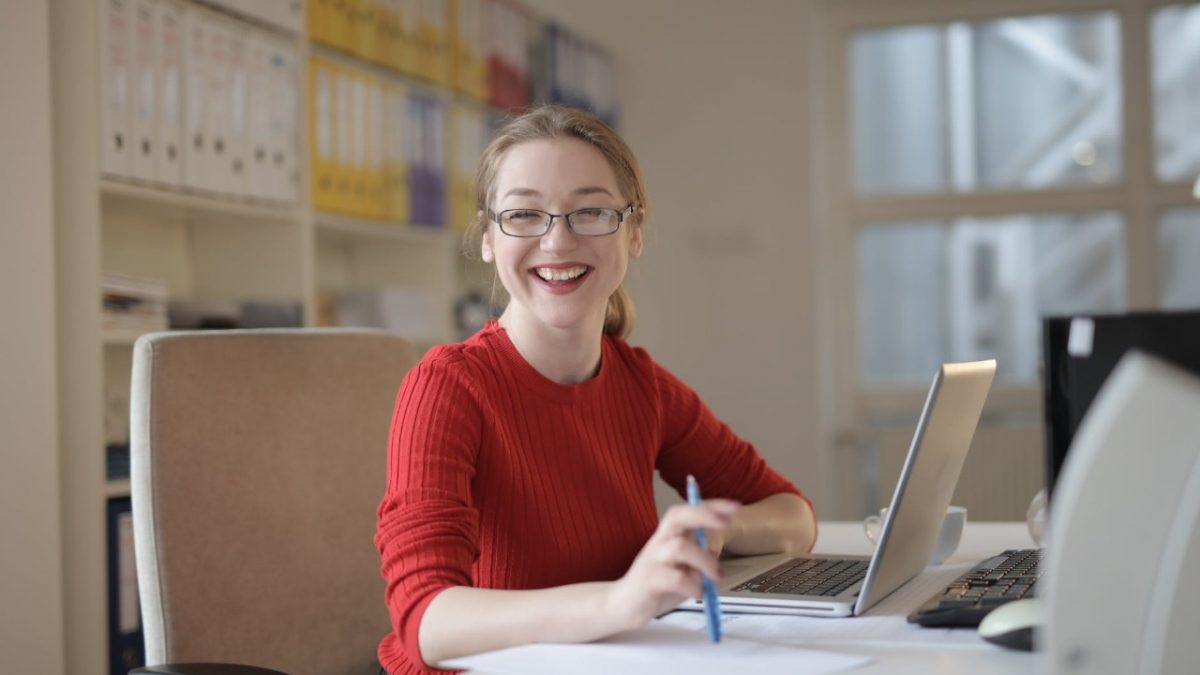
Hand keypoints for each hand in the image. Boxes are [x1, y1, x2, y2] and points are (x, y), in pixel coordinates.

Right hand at [603, 499, 739, 631]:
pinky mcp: (648, 580)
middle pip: (677, 516)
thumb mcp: (683, 569)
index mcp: (668, 535)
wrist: (623, 605)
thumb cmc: (656, 585)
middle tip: (726, 523)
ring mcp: (652, 559)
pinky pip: (675, 578)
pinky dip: (692, 586)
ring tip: (715, 577)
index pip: (688, 511)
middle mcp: (659, 541)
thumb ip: (697, 559)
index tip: (735, 506)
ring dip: (704, 561)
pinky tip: (697, 594)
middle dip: (703, 515)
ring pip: (680, 547)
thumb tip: (715, 552)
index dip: (710, 506)